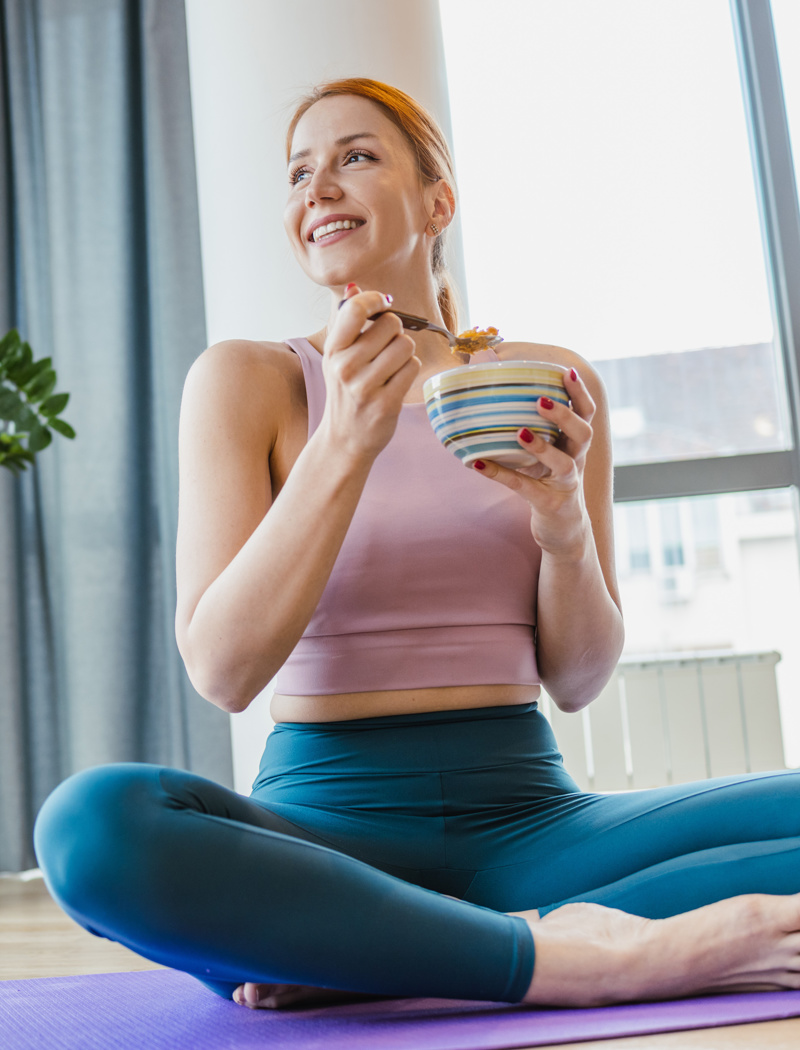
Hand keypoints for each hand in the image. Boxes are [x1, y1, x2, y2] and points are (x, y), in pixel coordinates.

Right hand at [319, 284, 419, 461]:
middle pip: (391, 324)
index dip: (375, 300)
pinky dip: (410, 370)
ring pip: (405, 345)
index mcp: (333, 350)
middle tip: (386, 349)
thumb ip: (345, 320)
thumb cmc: (345, 391)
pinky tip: (397, 381)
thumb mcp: (336, 357)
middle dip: (395, 332)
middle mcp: (346, 367)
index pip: (354, 310)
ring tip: (392, 366)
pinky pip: (412, 367)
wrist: (345, 439)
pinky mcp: (386, 404)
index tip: (384, 304)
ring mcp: (366, 387)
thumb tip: (355, 287)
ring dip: (405, 353)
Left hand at [472, 367, 594, 555]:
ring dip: (542, 447)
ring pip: (563, 464)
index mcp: (575, 445)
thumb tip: (492, 387)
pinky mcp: (549, 504)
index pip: (586, 414)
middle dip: (565, 416)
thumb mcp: (546, 455)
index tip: (568, 372)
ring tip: (519, 433)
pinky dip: (500, 475)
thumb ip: (530, 427)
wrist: (563, 530)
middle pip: (583, 434)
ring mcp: (566, 485)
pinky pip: (524, 488)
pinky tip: (477, 465)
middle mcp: (576, 461)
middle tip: (541, 400)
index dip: (580, 393)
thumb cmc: (548, 482)